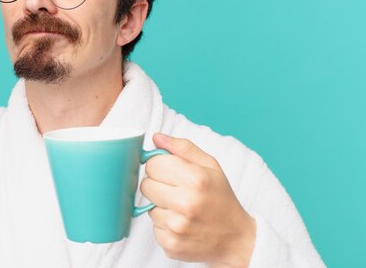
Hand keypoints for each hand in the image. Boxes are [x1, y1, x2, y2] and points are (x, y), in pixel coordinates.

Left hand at [140, 133, 256, 267]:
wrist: (236, 239)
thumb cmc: (221, 198)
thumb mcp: (210, 166)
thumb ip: (182, 148)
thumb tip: (156, 137)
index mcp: (195, 179)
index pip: (152, 164)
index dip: (160, 166)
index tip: (170, 171)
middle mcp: (185, 203)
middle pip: (145, 185)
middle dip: (157, 185)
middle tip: (176, 190)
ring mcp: (177, 226)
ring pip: (148, 207)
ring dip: (161, 206)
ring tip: (182, 209)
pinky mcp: (170, 244)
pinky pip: (153, 227)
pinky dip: (164, 225)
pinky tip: (181, 223)